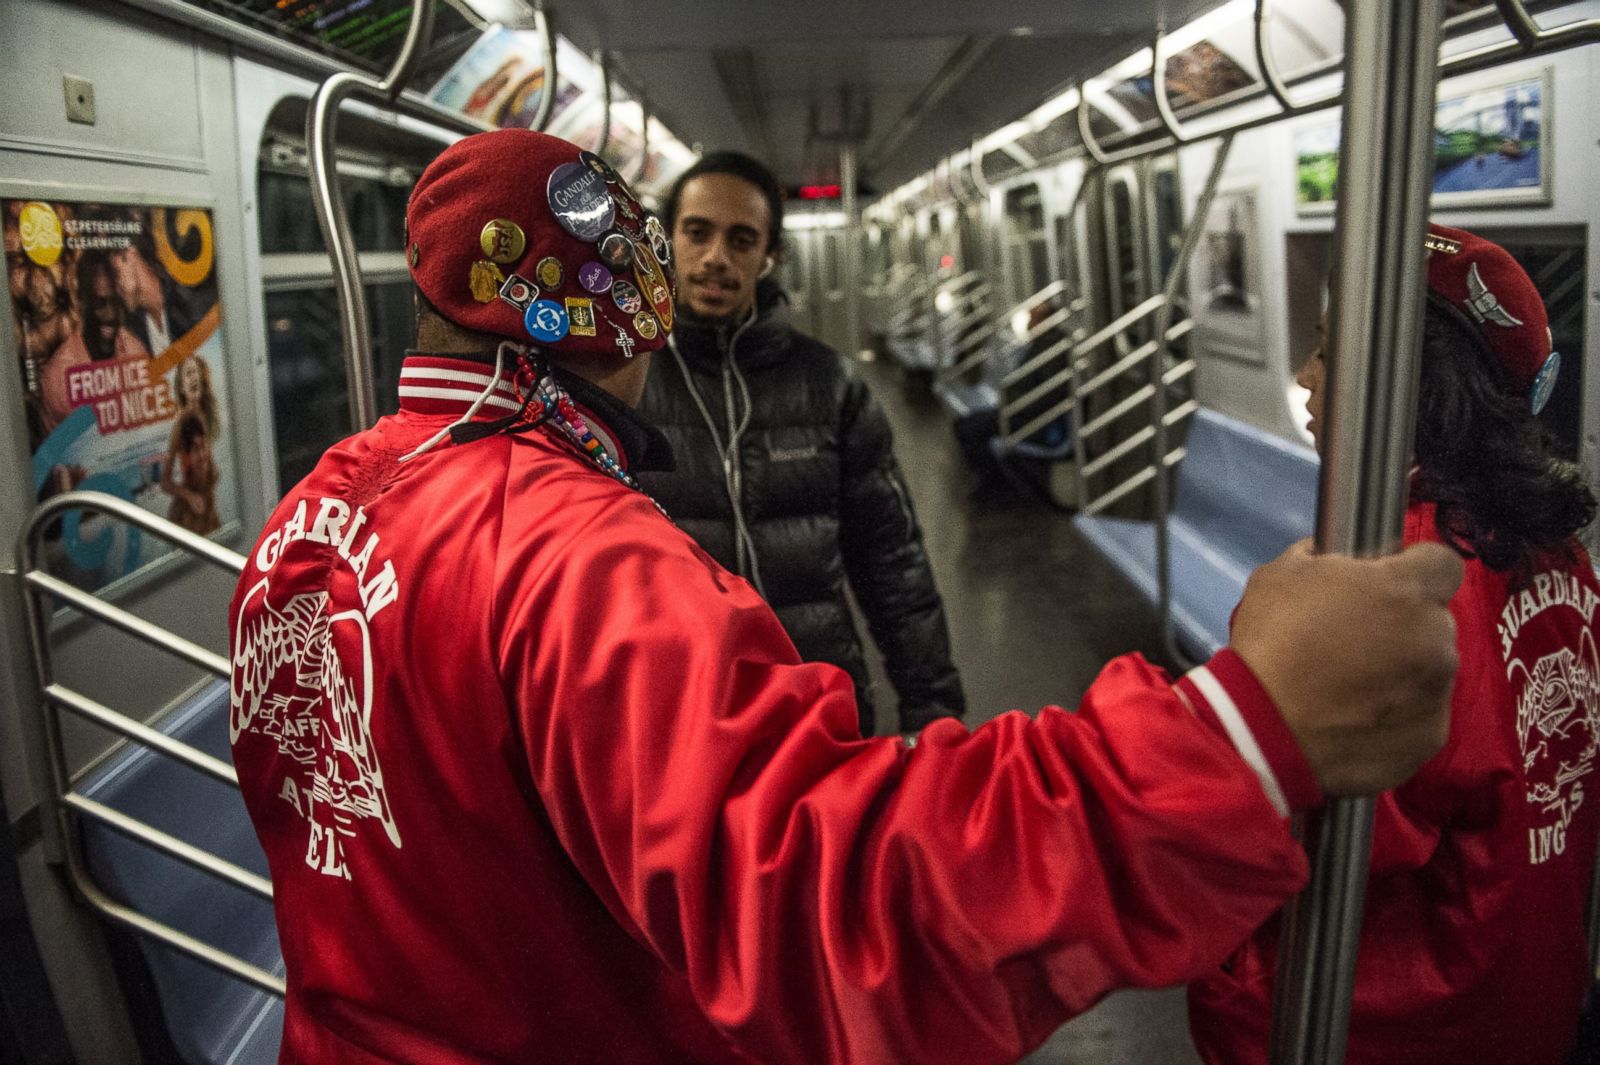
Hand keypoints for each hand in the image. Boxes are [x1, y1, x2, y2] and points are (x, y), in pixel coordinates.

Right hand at [1230, 539, 1461, 795]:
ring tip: (1352, 687)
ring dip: (1403, 669)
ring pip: (1431, 668)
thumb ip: (1322, 557)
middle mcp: (1437, 638)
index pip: (1442, 562)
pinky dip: (1398, 713)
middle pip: (1433, 620)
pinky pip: (1422, 714)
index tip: (1385, 582)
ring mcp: (1439, 691)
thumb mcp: (1281, 575)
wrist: (1263, 728)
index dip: (1414, 568)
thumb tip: (1335, 558)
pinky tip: (1357, 718)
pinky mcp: (1431, 736)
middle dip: (1403, 623)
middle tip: (1354, 640)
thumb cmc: (1271, 643)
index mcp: (1406, 590)